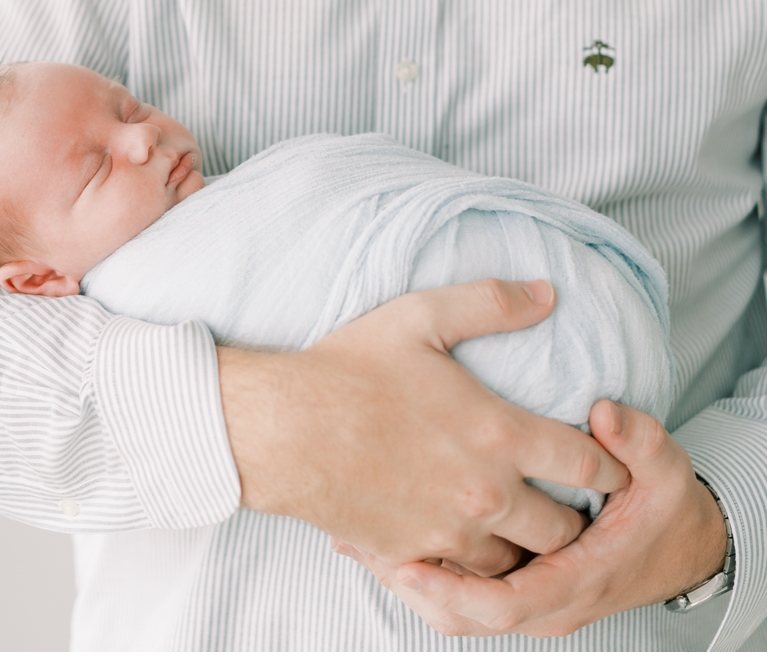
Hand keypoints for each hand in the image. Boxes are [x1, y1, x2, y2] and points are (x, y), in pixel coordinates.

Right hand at [218, 278, 630, 576]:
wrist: (282, 430)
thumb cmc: (345, 371)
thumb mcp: (418, 318)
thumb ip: (489, 303)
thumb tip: (547, 293)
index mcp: (499, 435)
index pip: (589, 466)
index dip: (612, 470)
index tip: (611, 469)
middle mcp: (486, 493)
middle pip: (564, 530)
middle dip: (572, 519)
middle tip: (564, 504)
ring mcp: (450, 530)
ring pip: (517, 562)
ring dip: (521, 547)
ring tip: (515, 529)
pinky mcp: (414, 553)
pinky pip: (464, 577)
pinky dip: (470, 564)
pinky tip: (461, 542)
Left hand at [334, 400, 729, 636]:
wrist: (678, 546)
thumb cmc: (661, 507)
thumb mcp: (663, 470)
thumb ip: (638, 440)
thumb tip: (604, 413)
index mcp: (577, 579)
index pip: (504, 603)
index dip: (450, 587)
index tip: (403, 560)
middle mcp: (549, 604)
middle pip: (462, 616)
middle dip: (408, 583)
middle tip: (354, 542)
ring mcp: (530, 603)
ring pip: (451, 613)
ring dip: (404, 581)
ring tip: (352, 540)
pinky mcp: (514, 591)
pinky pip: (456, 600)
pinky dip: (416, 577)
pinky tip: (371, 543)